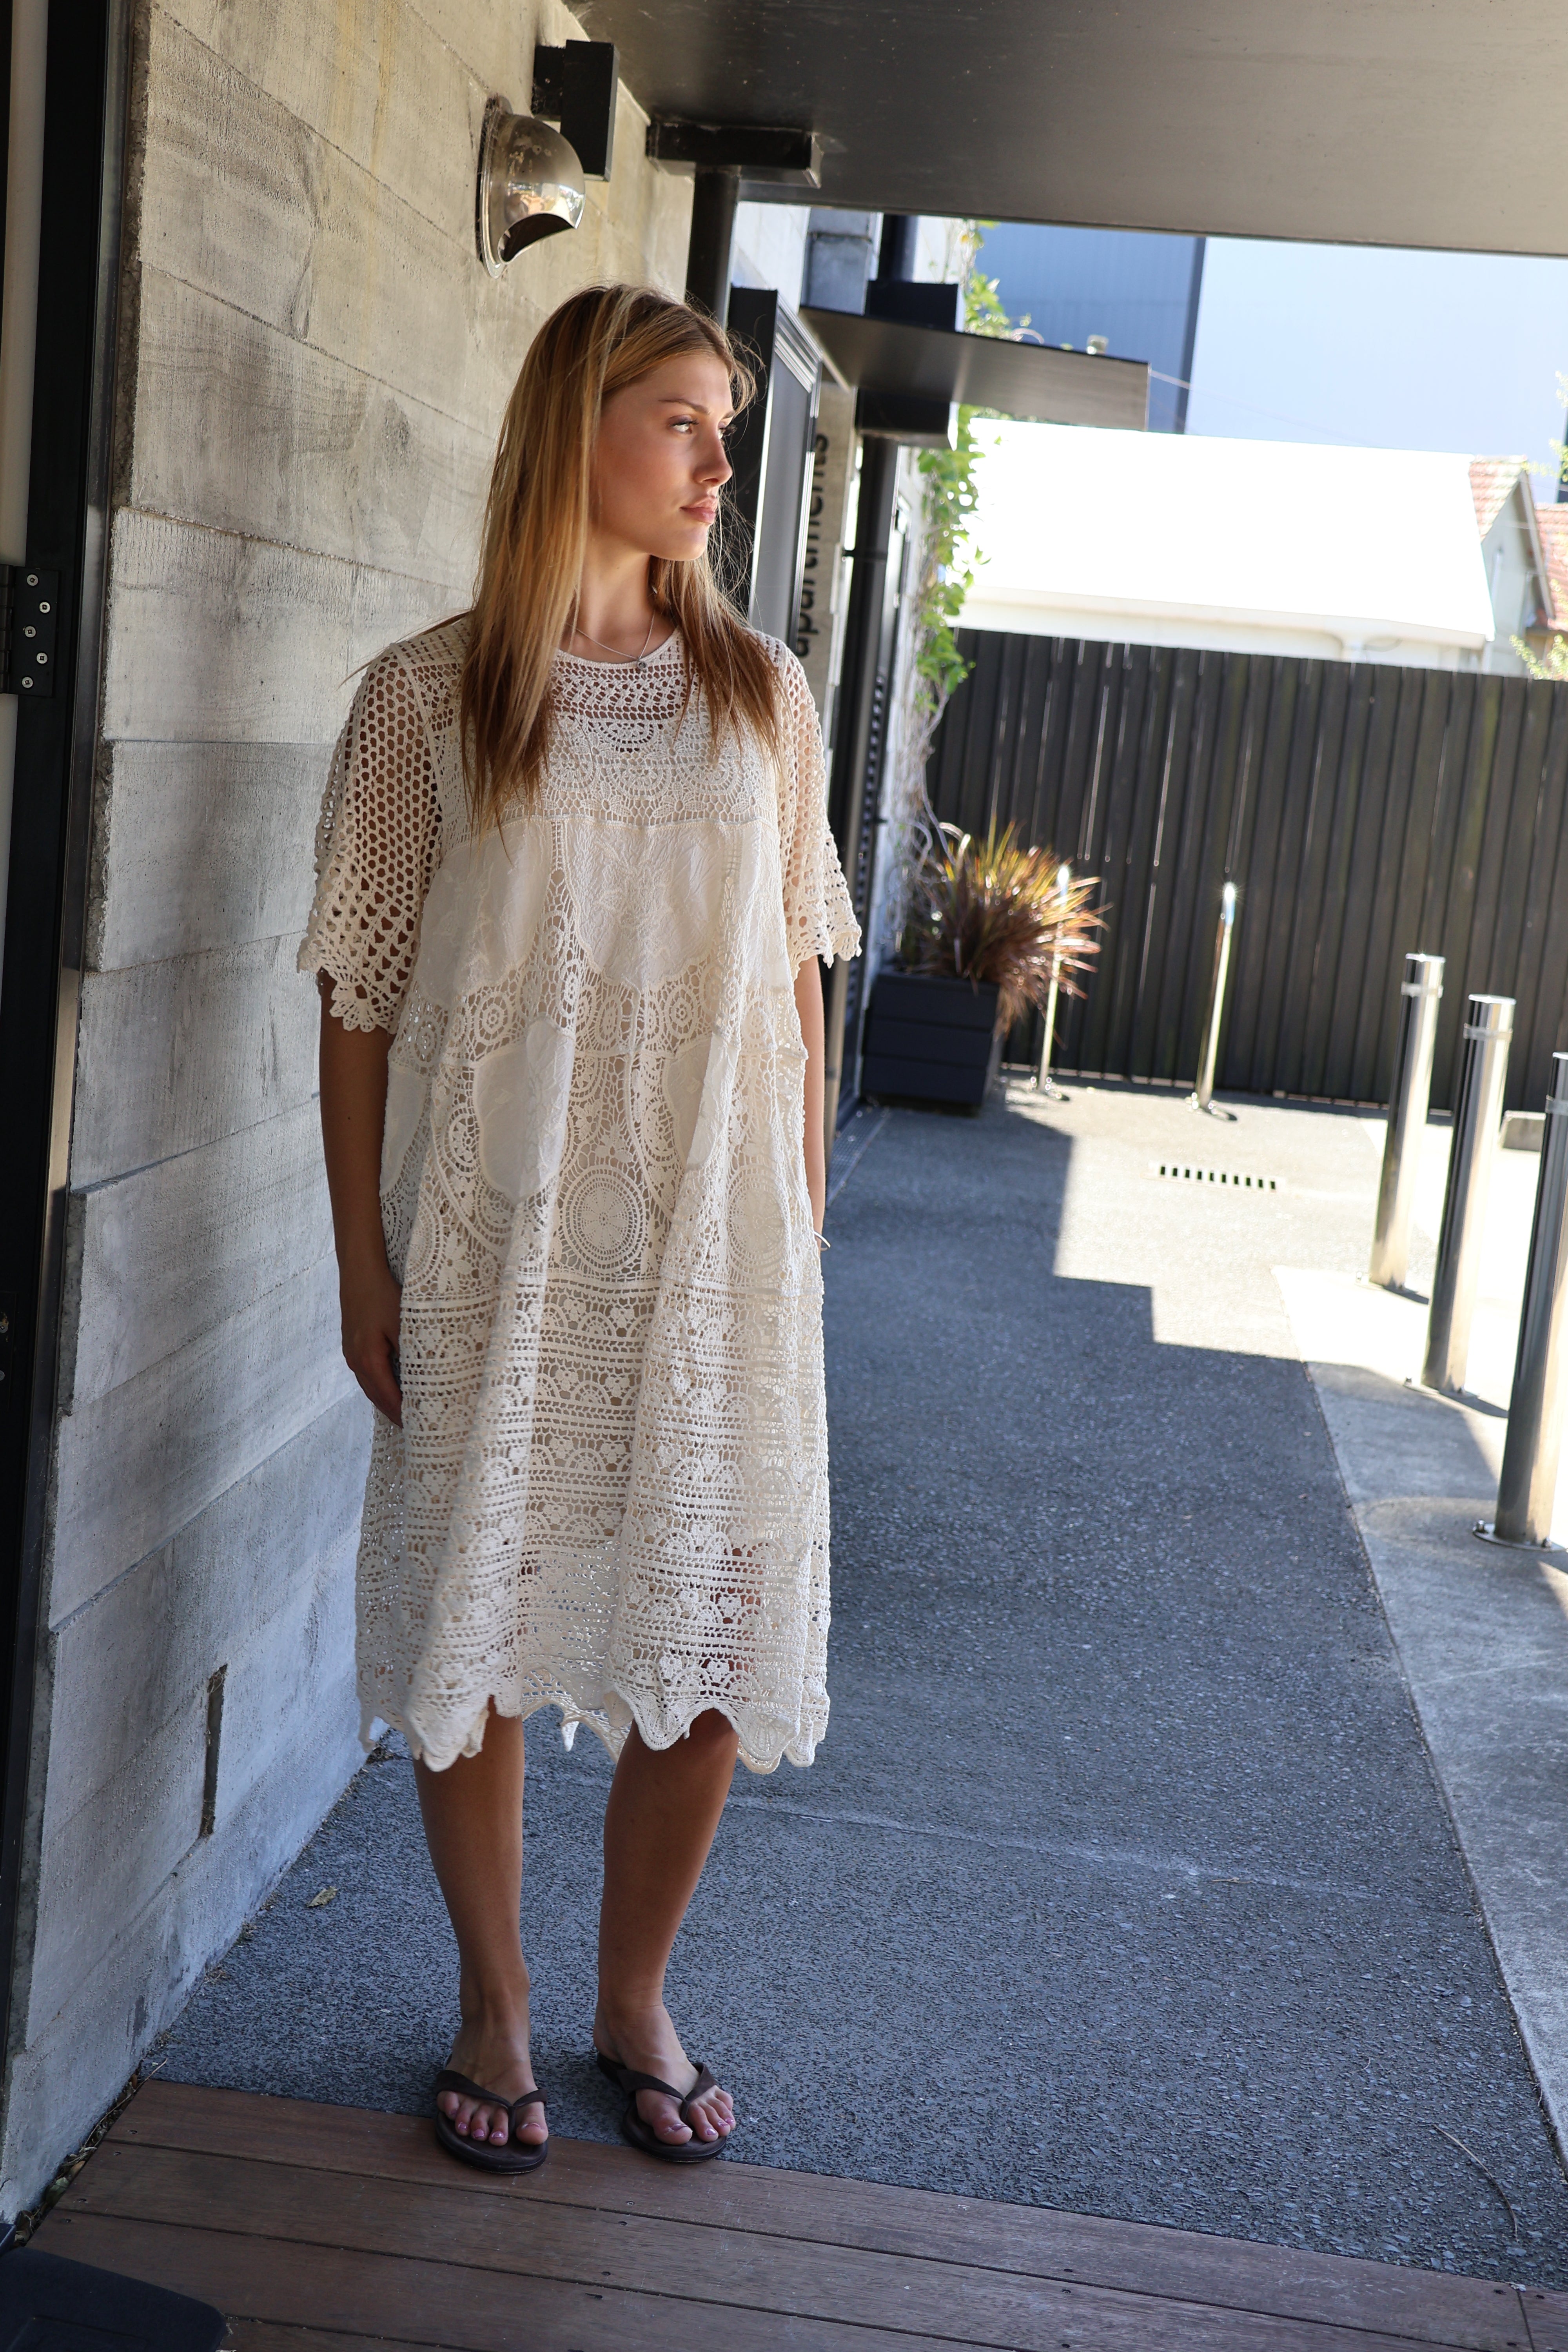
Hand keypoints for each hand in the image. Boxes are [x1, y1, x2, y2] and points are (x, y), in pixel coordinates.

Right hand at [340, 1252, 402, 1426]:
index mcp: (368, 1360)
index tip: (418, 1428)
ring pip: (370, 1387)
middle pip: (377, 1398)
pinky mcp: (351, 1346)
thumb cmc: (382, 1294)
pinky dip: (379, 1387)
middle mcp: (356, 1362)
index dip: (403, 1415)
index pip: (389, 1398)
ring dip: (386, 1402)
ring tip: (405, 1415)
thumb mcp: (403, 1324)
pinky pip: (366, 1375)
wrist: (359, 1272)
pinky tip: (392, 1388)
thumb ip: (413, 1352)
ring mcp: (351, 1354)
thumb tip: (427, 1376)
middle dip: (394, 1414)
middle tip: (414, 1429)